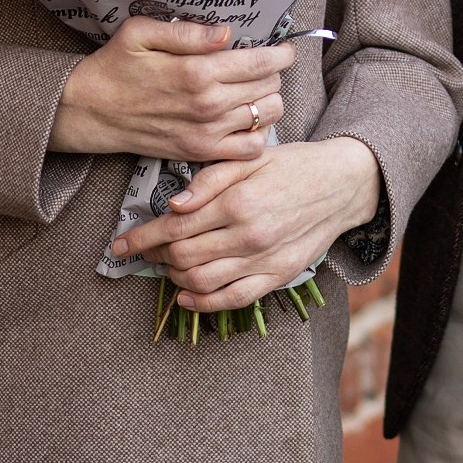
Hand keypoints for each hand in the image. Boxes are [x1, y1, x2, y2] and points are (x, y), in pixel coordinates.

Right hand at [50, 20, 293, 162]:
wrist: (88, 112)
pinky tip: (247, 119)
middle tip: (264, 66)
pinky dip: (257, 134)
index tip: (283, 49)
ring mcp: (205, 133)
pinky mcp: (199, 152)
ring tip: (257, 90)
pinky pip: (248, 149)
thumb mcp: (140, 33)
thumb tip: (226, 32)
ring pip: (265, 117)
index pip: (260, 62)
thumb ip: (187, 32)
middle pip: (268, 88)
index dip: (281, 54)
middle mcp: (207, 105)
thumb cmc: (114, 67)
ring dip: (269, 101)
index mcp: (196, 72)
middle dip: (273, 74)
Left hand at [116, 137, 381, 312]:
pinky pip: (233, 300)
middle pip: (182, 256)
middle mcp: (248, 235)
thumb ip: (209, 180)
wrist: (343, 185)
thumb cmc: (293, 165)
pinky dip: (203, 304)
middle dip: (154, 255)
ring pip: (201, 282)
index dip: (142, 238)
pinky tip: (186, 296)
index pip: (175, 227)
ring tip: (165, 265)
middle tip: (142, 250)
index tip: (119, 244)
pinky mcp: (277, 277)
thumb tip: (173, 206)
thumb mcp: (250, 158)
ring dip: (174, 277)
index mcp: (238, 201)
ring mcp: (263, 260)